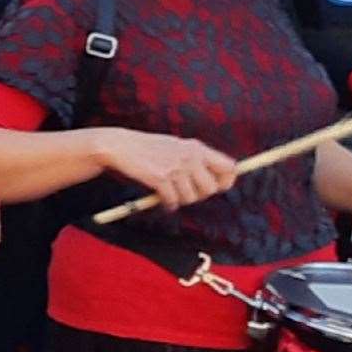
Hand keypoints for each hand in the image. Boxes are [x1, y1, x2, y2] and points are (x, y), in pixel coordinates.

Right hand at [96, 129, 236, 210]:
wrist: (121, 146)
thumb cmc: (149, 149)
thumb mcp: (178, 146)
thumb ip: (197, 159)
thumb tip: (216, 181)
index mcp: (197, 148)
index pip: (230, 167)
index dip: (226, 182)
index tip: (215, 188)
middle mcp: (190, 157)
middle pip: (211, 188)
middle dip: (199, 195)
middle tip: (186, 193)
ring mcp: (176, 168)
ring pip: (191, 198)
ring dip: (180, 201)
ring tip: (170, 194)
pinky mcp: (160, 178)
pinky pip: (173, 201)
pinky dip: (167, 205)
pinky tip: (161, 200)